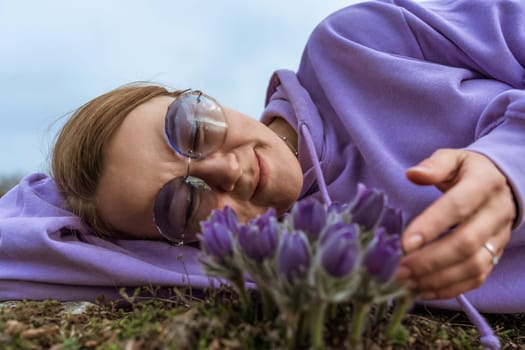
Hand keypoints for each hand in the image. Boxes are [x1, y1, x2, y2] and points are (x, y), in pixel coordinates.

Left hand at [396, 149, 515, 299]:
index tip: (405, 243)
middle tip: (400, 270)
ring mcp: (499, 238)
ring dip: (437, 278)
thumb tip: (412, 174)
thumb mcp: (453, 159)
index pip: (458, 207)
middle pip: (466, 243)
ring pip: (473, 266)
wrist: (501, 184)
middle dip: (430, 260)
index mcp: (484, 184)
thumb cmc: (467, 172)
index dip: (431, 226)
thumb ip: (434, 165)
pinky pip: (476, 279)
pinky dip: (449, 289)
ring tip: (406, 283)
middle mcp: (496, 214)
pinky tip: (422, 290)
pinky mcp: (495, 256)